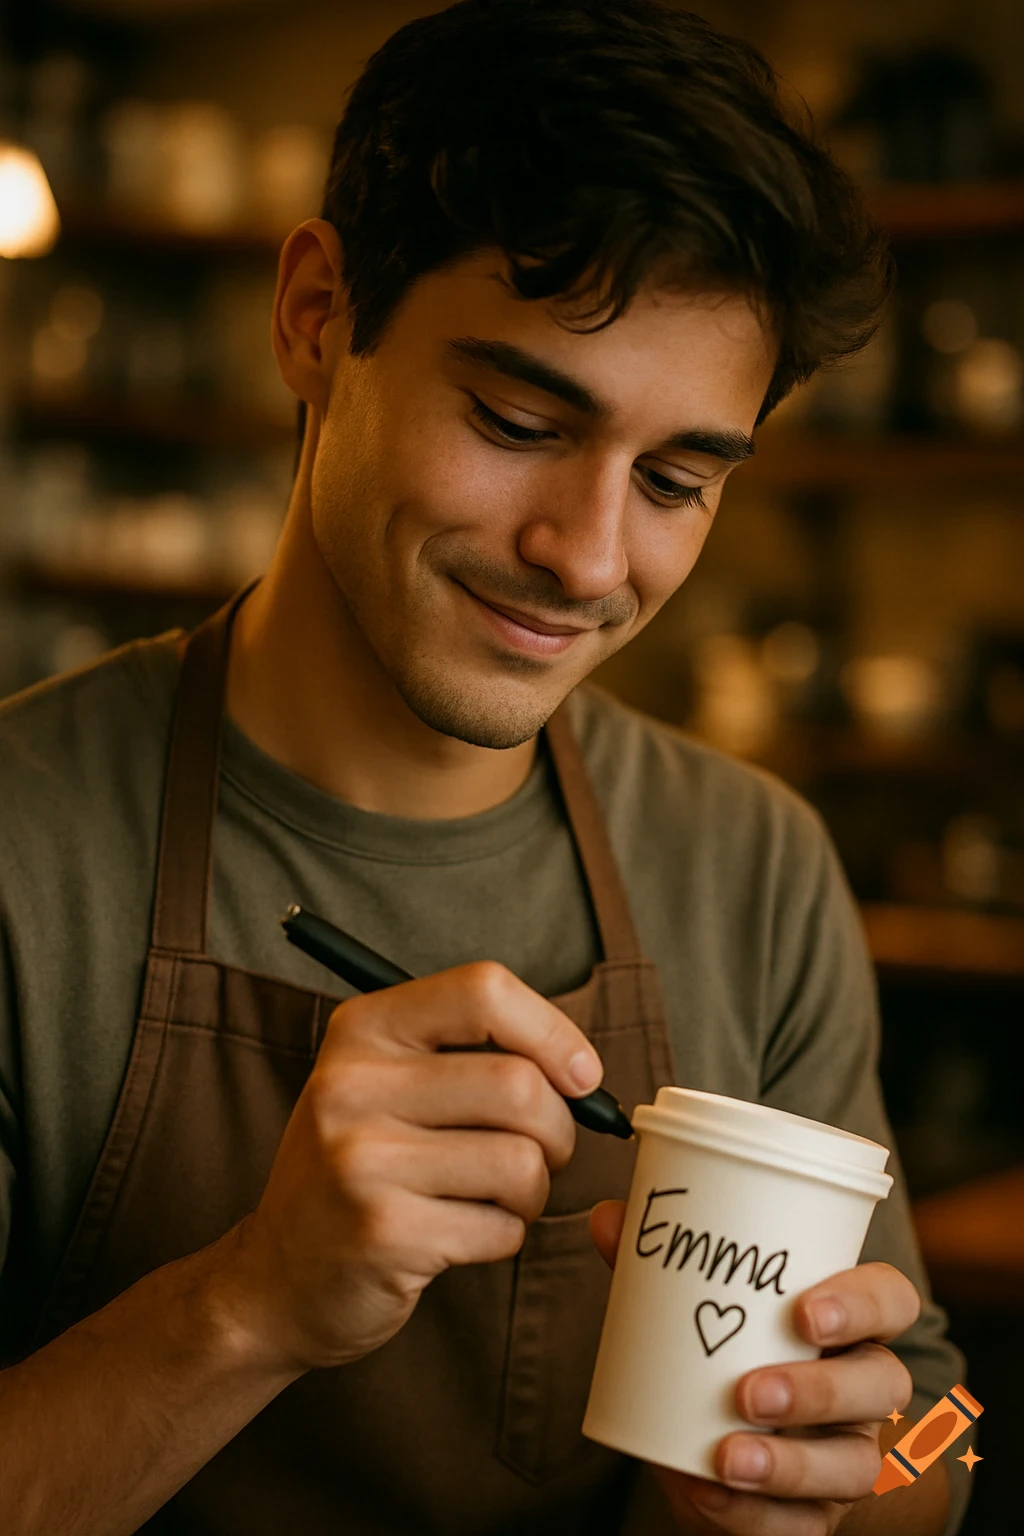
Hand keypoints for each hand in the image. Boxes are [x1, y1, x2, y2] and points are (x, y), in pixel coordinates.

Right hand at [222, 963, 603, 1372]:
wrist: (274, 1278)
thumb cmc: (361, 1169)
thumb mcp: (388, 1083)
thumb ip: (472, 1056)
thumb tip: (584, 1073)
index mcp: (363, 1029)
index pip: (484, 991)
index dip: (553, 1031)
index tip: (580, 1076)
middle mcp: (352, 1084)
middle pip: (519, 1084)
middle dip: (558, 1129)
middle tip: (540, 1153)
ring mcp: (360, 1159)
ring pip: (521, 1160)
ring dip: (531, 1191)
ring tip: (492, 1198)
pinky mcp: (381, 1232)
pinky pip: (500, 1228)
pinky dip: (502, 1237)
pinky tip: (457, 1235)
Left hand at [590, 1201, 919, 1535]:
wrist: (717, 1454)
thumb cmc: (723, 1353)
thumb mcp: (697, 1310)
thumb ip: (657, 1268)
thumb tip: (607, 1219)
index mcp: (846, 1320)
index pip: (890, 1298)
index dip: (863, 1303)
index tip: (804, 1312)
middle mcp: (863, 1386)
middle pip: (882, 1385)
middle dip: (819, 1391)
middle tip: (749, 1392)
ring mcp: (848, 1453)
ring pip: (854, 1465)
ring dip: (791, 1465)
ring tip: (726, 1458)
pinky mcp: (819, 1515)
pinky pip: (806, 1526)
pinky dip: (757, 1516)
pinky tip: (711, 1497)